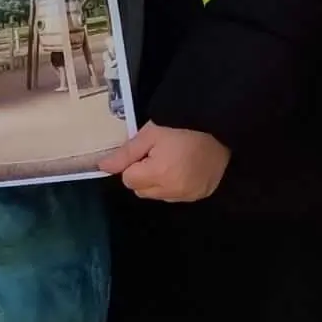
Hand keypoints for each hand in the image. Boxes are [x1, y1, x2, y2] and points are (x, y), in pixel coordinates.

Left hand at [99, 122, 229, 203]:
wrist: (219, 125)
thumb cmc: (181, 125)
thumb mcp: (149, 133)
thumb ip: (125, 154)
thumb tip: (102, 168)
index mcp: (158, 174)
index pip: (128, 180)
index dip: (133, 164)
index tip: (146, 150)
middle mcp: (173, 191)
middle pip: (141, 191)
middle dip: (143, 175)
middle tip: (158, 154)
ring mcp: (189, 195)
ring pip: (158, 195)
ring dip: (159, 182)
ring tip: (173, 160)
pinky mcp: (202, 194)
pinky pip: (178, 196)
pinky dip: (176, 186)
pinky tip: (184, 168)